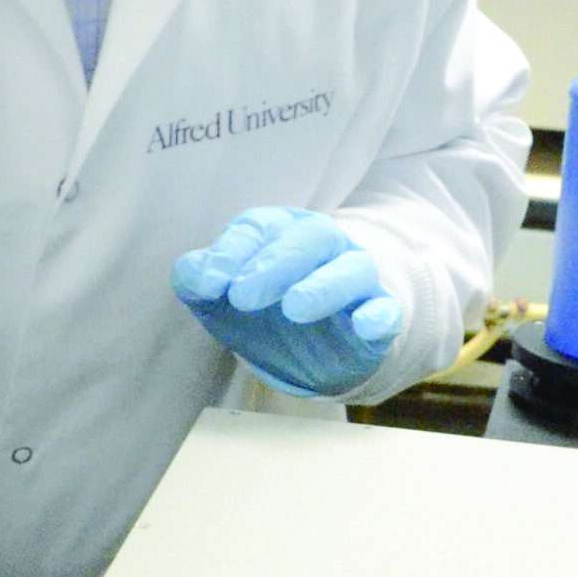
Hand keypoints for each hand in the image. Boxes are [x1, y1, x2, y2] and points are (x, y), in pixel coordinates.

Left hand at [171, 206, 403, 398]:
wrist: (312, 349)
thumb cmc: (264, 309)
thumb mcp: (222, 299)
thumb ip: (200, 281)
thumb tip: (192, 274)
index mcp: (281, 231)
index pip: (259, 227)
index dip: (231, 253)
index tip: (207, 285)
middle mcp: (322, 246)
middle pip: (309, 238)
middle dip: (275, 264)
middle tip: (243, 295)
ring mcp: (354, 277)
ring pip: (350, 269)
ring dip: (323, 286)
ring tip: (294, 308)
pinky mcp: (378, 313)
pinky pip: (385, 309)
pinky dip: (378, 316)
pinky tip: (364, 327)